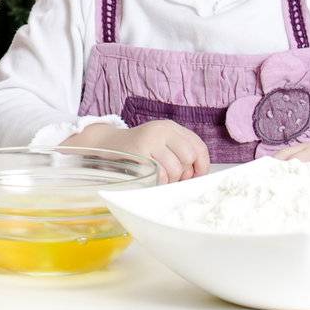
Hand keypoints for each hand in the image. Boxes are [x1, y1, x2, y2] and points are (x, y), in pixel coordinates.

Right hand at [68, 119, 210, 183]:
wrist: (108, 144)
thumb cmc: (139, 150)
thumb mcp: (161, 145)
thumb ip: (180, 153)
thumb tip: (199, 176)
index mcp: (171, 127)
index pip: (198, 146)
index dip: (201, 166)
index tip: (194, 177)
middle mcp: (163, 129)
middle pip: (189, 156)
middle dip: (185, 174)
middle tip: (174, 179)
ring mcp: (151, 138)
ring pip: (176, 168)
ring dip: (171, 180)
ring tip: (161, 178)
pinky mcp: (140, 150)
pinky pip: (161, 173)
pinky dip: (159, 181)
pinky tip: (152, 177)